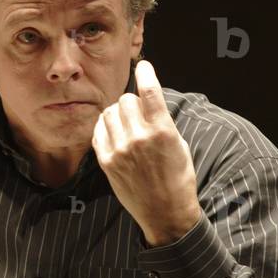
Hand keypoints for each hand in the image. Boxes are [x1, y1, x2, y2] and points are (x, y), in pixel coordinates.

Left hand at [92, 60, 200, 246]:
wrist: (166, 213)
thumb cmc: (178, 178)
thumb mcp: (179, 145)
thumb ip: (162, 121)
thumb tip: (148, 99)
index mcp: (163, 131)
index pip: (150, 91)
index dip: (146, 73)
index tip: (143, 65)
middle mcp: (139, 138)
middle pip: (126, 99)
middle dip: (132, 101)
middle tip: (137, 111)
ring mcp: (120, 150)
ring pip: (109, 113)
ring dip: (117, 113)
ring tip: (126, 123)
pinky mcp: (106, 161)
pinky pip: (98, 131)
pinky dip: (104, 127)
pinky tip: (113, 132)